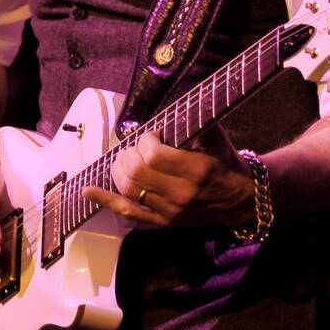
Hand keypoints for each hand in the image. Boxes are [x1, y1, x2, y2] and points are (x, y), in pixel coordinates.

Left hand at [83, 129, 252, 228]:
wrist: (241, 198)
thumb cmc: (225, 161)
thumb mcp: (214, 135)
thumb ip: (189, 120)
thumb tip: (162, 107)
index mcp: (195, 170)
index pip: (153, 154)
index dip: (145, 140)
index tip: (152, 135)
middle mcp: (180, 193)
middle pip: (136, 172)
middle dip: (129, 153)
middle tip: (138, 147)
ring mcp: (170, 211)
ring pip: (128, 189)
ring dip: (118, 169)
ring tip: (123, 159)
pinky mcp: (163, 221)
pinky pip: (129, 212)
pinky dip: (106, 200)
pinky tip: (88, 191)